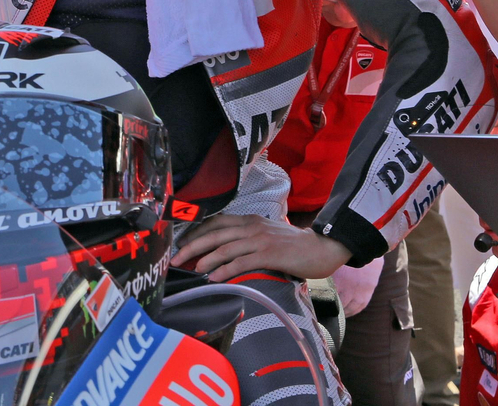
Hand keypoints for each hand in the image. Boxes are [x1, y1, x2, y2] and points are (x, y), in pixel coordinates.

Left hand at [171, 214, 350, 281]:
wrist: (322, 247)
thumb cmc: (295, 246)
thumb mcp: (268, 236)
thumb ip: (249, 239)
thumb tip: (228, 251)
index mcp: (250, 221)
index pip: (216, 223)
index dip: (196, 233)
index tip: (181, 244)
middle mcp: (252, 227)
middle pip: (215, 234)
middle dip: (192, 245)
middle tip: (175, 258)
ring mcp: (260, 239)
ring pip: (225, 246)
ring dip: (205, 257)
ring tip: (190, 267)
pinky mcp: (269, 254)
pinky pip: (242, 261)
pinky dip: (225, 269)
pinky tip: (213, 277)